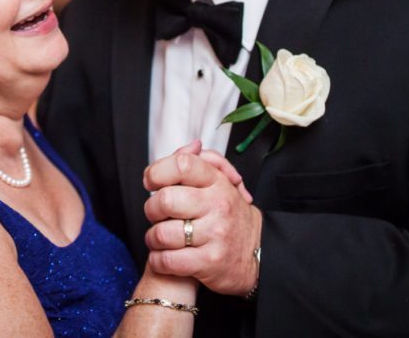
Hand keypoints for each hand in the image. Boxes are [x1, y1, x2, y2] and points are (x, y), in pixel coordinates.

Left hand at [142, 147, 261, 295]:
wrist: (257, 251)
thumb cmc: (228, 213)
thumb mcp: (220, 182)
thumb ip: (200, 161)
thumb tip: (191, 146)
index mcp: (217, 182)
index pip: (182, 165)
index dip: (157, 172)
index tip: (152, 183)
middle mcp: (218, 205)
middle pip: (165, 200)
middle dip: (151, 209)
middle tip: (156, 215)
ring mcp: (215, 234)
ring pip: (162, 233)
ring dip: (152, 238)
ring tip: (158, 238)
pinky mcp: (210, 262)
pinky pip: (168, 260)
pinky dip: (158, 260)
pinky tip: (163, 256)